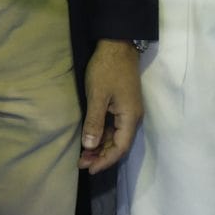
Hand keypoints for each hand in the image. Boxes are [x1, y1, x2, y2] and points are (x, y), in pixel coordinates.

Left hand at [80, 39, 142, 172]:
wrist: (117, 45)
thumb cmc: (107, 69)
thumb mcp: (98, 95)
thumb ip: (94, 122)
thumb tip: (90, 146)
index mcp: (130, 117)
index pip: (120, 147)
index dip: (105, 161)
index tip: (90, 169)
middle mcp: (132, 117)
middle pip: (118, 144)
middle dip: (101, 156)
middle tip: (81, 163)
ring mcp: (128, 111)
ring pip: (115, 136)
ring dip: (100, 147)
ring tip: (83, 155)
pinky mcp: (122, 105)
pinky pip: (113, 127)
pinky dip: (102, 135)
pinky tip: (90, 139)